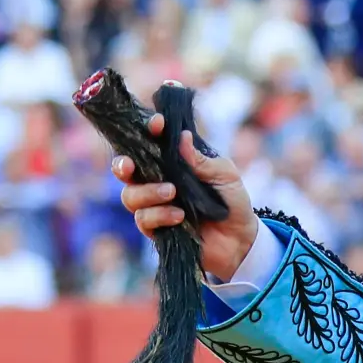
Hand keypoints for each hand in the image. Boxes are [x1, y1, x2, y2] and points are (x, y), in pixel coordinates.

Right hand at [112, 112, 257, 280]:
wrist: (240, 238)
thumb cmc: (232, 201)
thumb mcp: (225, 175)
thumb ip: (202, 160)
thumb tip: (182, 138)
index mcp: (172, 162)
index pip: (150, 143)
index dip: (147, 130)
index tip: (157, 124)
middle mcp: (157, 181)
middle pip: (125, 170)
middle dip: (123, 165)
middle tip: (130, 165)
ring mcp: (154, 206)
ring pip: (130, 196)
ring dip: (148, 192)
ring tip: (171, 193)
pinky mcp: (156, 229)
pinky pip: (143, 219)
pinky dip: (160, 215)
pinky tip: (179, 216)